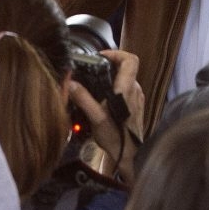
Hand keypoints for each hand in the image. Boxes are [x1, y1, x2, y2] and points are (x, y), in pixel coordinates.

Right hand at [67, 49, 144, 185]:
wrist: (130, 156)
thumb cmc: (116, 138)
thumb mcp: (96, 118)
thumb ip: (83, 99)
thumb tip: (71, 84)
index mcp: (127, 89)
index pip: (130, 60)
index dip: (116, 53)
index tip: (101, 56)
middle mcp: (135, 90)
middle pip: (127, 67)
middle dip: (110, 65)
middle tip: (94, 69)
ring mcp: (137, 98)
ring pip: (127, 78)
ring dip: (113, 77)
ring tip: (97, 84)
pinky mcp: (137, 105)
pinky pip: (128, 89)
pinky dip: (117, 88)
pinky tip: (105, 98)